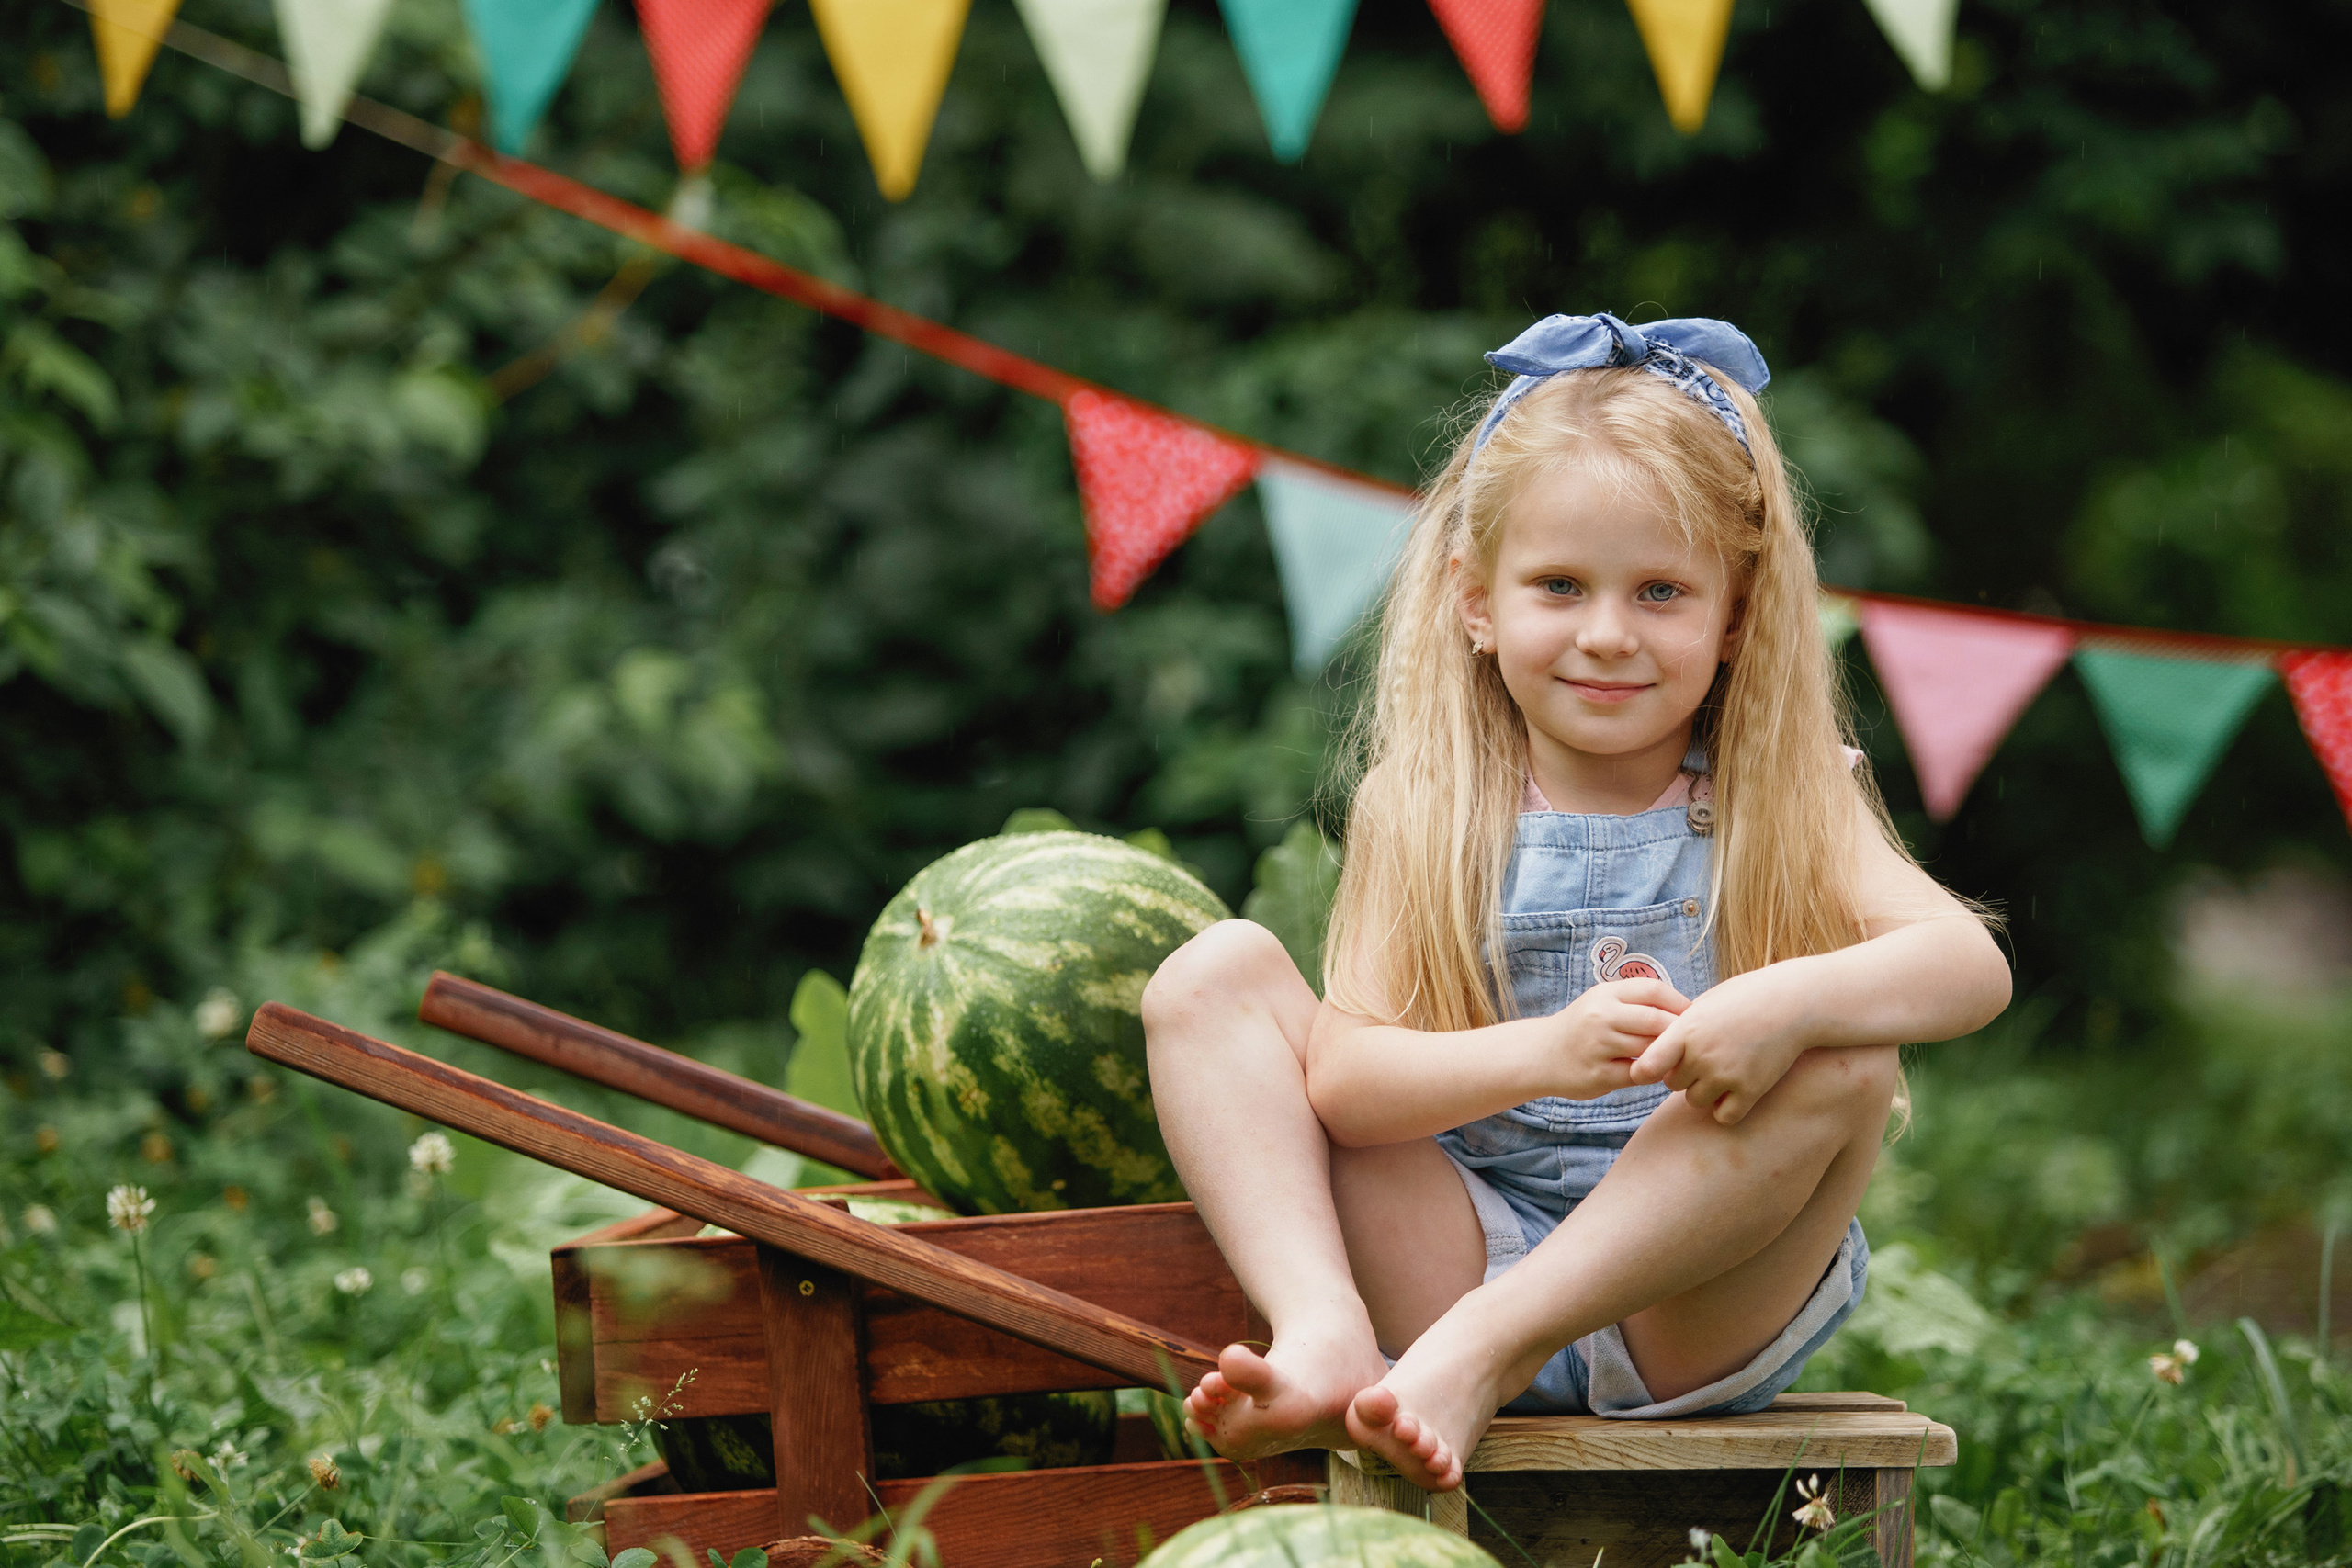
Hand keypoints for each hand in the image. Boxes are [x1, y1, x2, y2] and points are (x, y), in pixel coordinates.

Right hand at [1553, 978, 1687, 1099]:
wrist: (1540, 1054)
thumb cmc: (1582, 1027)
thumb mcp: (1602, 1002)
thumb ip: (1636, 1002)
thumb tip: (1686, 1009)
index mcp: (1605, 994)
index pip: (1654, 990)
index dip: (1680, 1002)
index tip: (1693, 1015)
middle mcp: (1600, 1016)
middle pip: (1657, 1020)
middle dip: (1679, 1032)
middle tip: (1692, 1040)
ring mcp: (1598, 1046)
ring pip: (1650, 1049)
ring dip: (1667, 1055)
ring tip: (1674, 1057)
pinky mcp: (1598, 1075)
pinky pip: (1639, 1074)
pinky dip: (1651, 1073)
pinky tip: (1652, 1071)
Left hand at [1626, 963, 1812, 1123]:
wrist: (1793, 1003)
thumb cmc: (1747, 997)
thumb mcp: (1706, 1003)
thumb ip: (1682, 1027)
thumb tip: (1658, 1044)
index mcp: (1685, 1030)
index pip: (1647, 1066)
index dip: (1646, 1070)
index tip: (1656, 1067)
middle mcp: (1702, 1056)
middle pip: (1672, 1083)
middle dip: (1684, 1074)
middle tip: (1705, 1060)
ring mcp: (1726, 1075)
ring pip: (1694, 1101)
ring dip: (1704, 1091)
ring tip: (1723, 1071)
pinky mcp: (1751, 1090)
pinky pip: (1724, 1115)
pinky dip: (1727, 1107)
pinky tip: (1737, 1090)